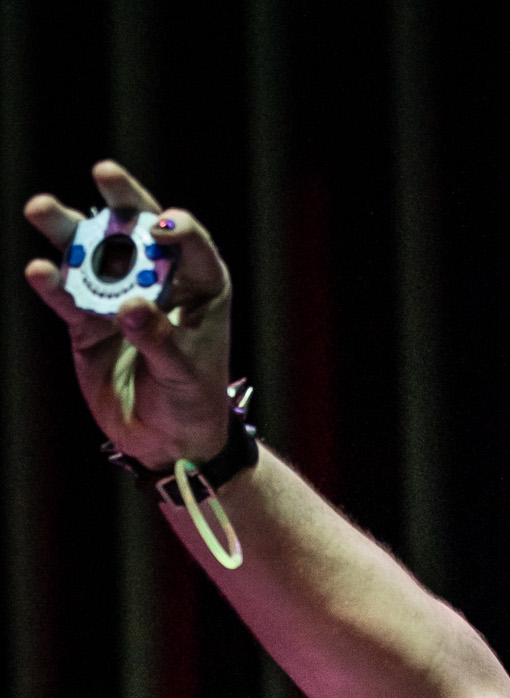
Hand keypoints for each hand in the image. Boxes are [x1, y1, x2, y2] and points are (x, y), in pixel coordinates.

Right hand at [23, 161, 231, 470]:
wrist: (164, 441)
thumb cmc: (192, 403)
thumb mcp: (186, 375)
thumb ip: (159, 340)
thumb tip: (127, 307)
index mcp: (199, 288)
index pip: (191, 246)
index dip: (178, 229)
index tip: (162, 226)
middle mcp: (157, 283)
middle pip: (137, 233)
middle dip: (121, 201)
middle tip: (105, 173)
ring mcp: (118, 297)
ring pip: (93, 257)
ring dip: (67, 232)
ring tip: (41, 208)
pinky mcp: (88, 322)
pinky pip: (69, 299)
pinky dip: (53, 285)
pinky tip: (39, 271)